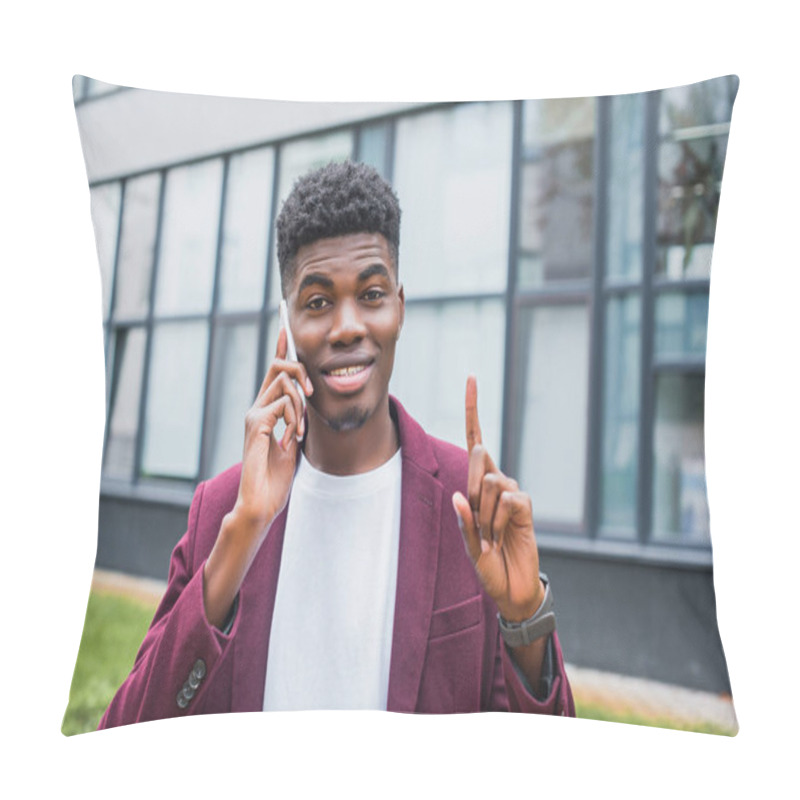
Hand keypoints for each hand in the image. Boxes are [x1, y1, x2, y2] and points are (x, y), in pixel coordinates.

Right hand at [233, 326, 312, 534]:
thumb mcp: (293, 443)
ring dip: (300, 406)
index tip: (286, 326)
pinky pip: (282, 405)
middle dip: (298, 368)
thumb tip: (306, 407)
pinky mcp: (255, 425)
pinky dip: (293, 420)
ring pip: (284, 385)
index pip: (273, 371)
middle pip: (278, 366)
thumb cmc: (276, 479)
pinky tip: (290, 439)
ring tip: (299, 432)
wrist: (261, 503)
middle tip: (311, 392)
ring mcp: (253, 415)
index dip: (280, 347)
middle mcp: (256, 408)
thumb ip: (296, 421)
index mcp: (265, 410)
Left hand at [452, 376, 543, 622]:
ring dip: (483, 514)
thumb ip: (463, 521)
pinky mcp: (526, 506)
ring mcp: (513, 492)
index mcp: (478, 484)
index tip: (471, 377)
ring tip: (489, 537)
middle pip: (479, 453)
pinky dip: (497, 522)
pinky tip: (501, 538)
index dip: (473, 410)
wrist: (512, 588)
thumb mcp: (467, 544)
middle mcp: (497, 481)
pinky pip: (507, 500)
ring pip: (490, 481)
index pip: (475, 439)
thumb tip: (458, 495)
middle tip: (476, 523)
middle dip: (470, 484)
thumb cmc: (487, 563)